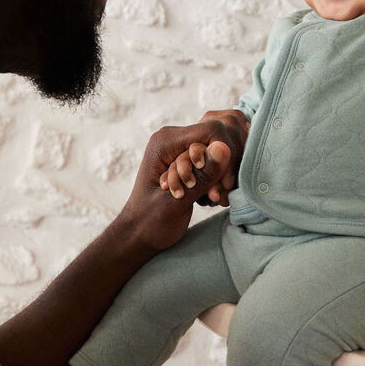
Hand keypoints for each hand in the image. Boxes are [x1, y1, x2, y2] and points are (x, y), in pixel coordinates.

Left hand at [120, 128, 231, 253]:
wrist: (139, 234)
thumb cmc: (149, 221)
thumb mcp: (177, 201)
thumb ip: (203, 175)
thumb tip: (224, 148)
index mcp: (165, 142)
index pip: (211, 131)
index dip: (225, 155)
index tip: (224, 183)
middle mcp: (174, 140)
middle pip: (217, 140)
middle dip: (222, 169)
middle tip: (215, 196)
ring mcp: (181, 149)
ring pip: (217, 153)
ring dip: (220, 178)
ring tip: (210, 199)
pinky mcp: (189, 161)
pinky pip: (213, 163)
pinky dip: (217, 181)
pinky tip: (210, 197)